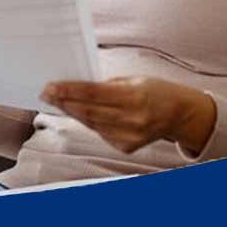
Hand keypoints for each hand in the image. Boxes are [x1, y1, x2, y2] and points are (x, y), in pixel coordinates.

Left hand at [40, 76, 215, 154]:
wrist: (180, 114)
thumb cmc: (156, 91)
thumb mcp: (134, 80)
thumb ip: (107, 85)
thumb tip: (77, 87)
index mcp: (135, 96)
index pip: (94, 94)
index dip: (70, 91)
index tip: (51, 87)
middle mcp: (132, 119)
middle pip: (89, 111)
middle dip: (64, 102)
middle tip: (46, 93)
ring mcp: (129, 136)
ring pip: (91, 124)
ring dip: (71, 112)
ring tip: (56, 101)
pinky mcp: (127, 147)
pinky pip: (100, 133)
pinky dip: (87, 122)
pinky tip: (76, 112)